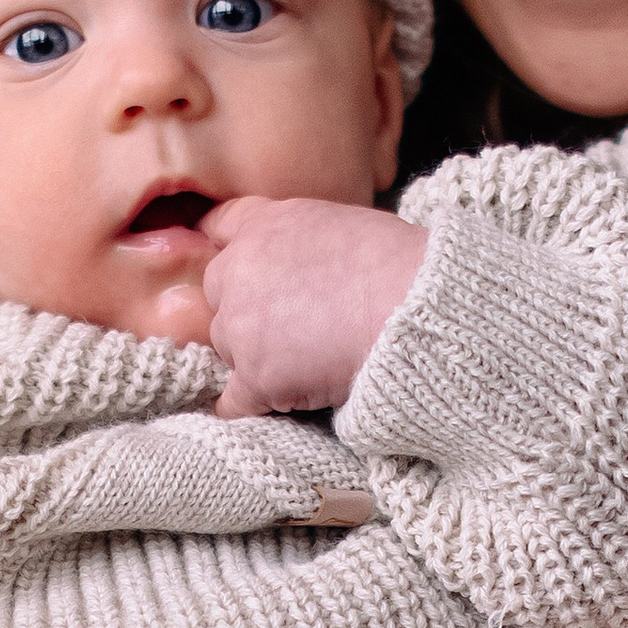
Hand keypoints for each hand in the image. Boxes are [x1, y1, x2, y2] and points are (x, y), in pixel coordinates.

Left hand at [200, 198, 426, 417]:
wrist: (409, 307)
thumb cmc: (397, 262)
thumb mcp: (342, 221)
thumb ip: (303, 238)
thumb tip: (305, 264)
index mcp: (264, 226)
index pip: (220, 226)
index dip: (231, 249)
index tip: (241, 266)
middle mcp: (239, 271)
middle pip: (218, 296)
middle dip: (246, 311)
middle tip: (291, 325)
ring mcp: (241, 327)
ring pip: (227, 349)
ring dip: (255, 358)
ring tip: (304, 364)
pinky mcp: (255, 377)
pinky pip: (233, 401)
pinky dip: (249, 406)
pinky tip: (268, 406)